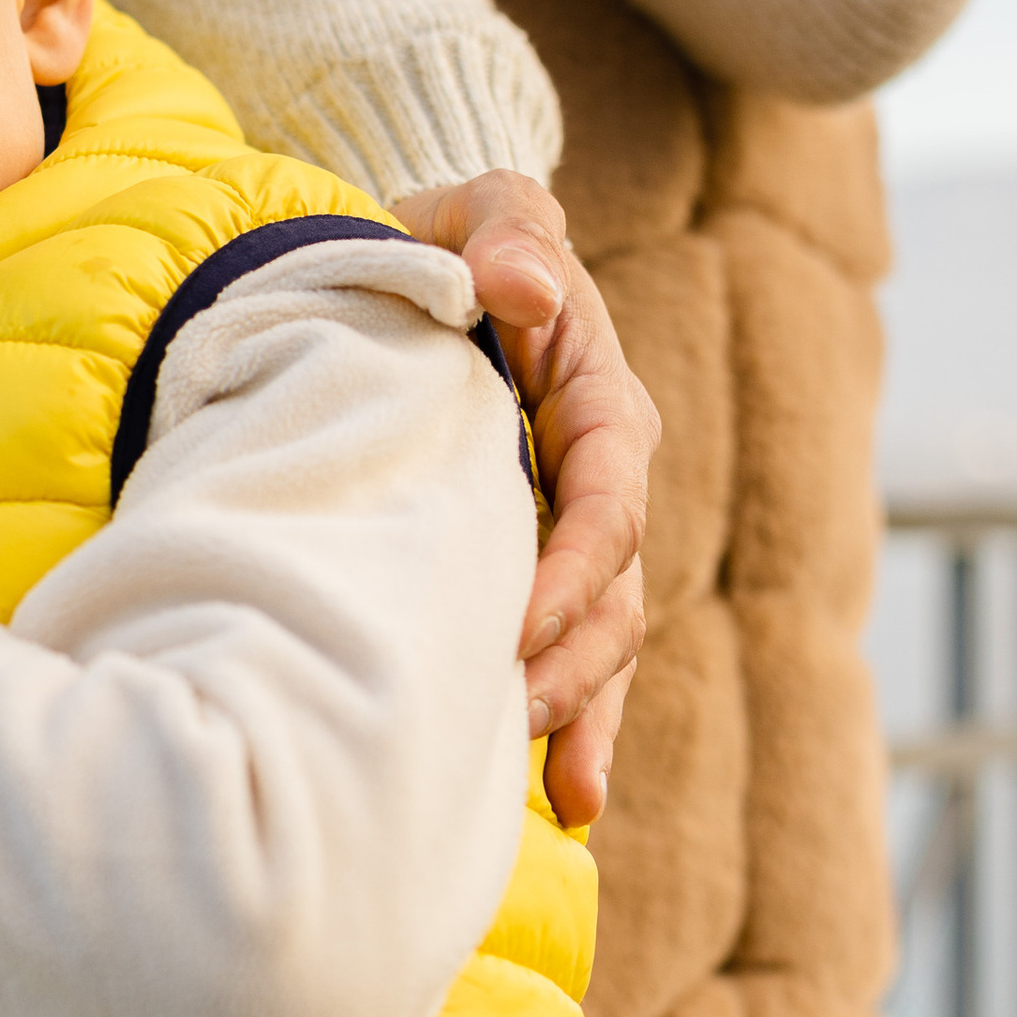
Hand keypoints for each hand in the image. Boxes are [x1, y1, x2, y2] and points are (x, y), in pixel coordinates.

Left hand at [392, 176, 654, 827]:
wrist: (401, 282)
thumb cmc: (440, 245)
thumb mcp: (473, 208)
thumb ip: (505, 227)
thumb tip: (518, 282)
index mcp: (598, 400)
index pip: (608, 495)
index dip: (575, 565)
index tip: (519, 620)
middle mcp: (599, 480)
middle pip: (615, 592)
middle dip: (577, 664)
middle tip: (517, 722)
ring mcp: (568, 537)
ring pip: (601, 644)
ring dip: (583, 716)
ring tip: (559, 789)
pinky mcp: (531, 575)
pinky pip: (565, 660)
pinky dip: (571, 732)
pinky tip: (562, 807)